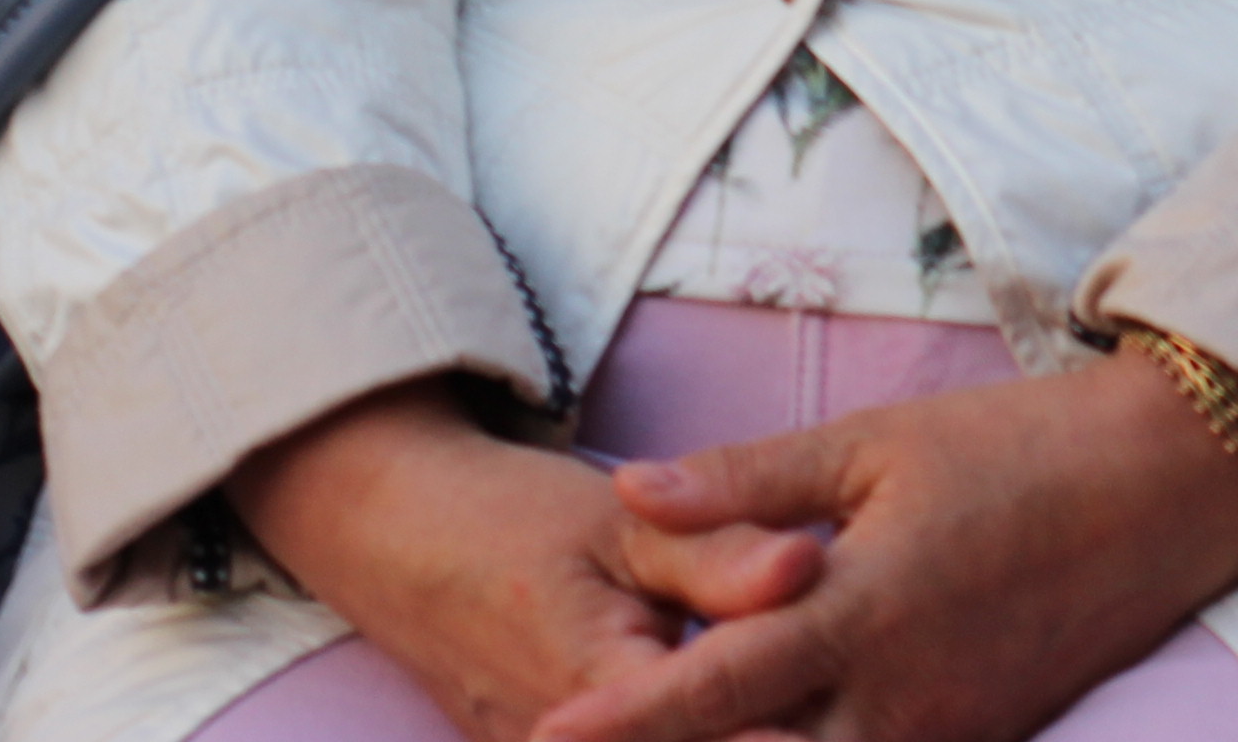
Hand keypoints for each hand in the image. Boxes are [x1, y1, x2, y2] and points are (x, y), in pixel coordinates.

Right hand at [227, 384, 822, 741]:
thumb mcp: (624, 522)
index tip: (841, 716)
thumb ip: (719, 554)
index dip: (783, 731)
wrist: (396, 538)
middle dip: (767, 734)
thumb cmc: (514, 518)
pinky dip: (682, 734)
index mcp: (598, 682)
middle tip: (831, 721)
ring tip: (797, 721)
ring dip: (729, 731)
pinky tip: (756, 723)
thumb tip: (811, 566)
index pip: (710, 727)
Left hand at [532, 348, 1237, 741]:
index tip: (545, 733)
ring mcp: (943, 737)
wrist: (1167, 487)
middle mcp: (897, 703)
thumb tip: (631, 496)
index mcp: (858, 615)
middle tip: (580, 734)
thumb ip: (747, 481)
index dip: (622, 724)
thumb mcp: (878, 439)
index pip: (710, 693)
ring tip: (677, 728)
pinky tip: (773, 732)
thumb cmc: (1018, 446)